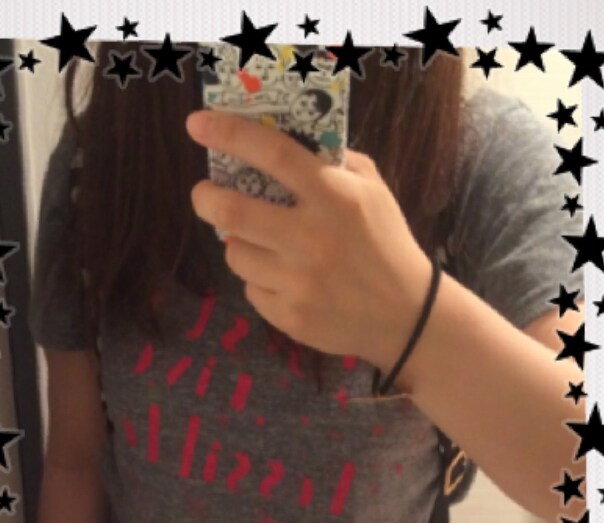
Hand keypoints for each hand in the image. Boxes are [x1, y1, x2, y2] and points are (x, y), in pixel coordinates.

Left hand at [186, 108, 433, 373]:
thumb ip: (333, 164)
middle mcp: (312, 238)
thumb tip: (281, 145)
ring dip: (238, 242)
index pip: (272, 154)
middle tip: (205, 194)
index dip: (229, 134)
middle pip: (233, 210)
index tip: (197, 124)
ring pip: (236, 253)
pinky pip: (252, 290)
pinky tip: (284, 280)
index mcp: (334, 197)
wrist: (406, 316)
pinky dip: (259, 280)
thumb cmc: (386, 244)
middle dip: (206, 197)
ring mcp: (299, 282)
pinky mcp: (291, 317)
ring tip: (257, 242)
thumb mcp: (373, 191)